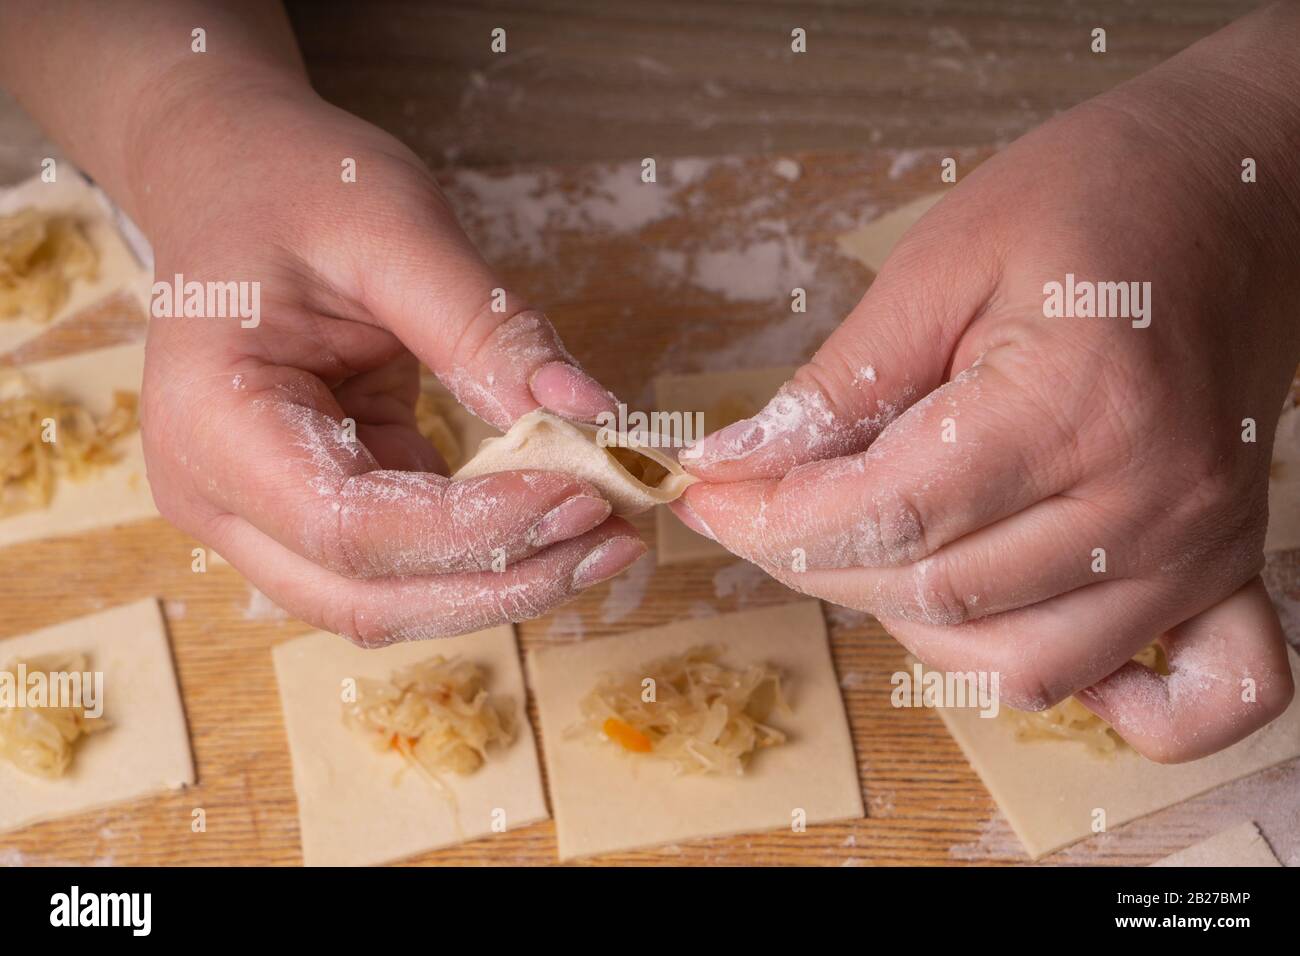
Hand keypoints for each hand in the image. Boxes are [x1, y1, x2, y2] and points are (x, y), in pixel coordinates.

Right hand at [136, 82, 644, 643]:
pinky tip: (558, 517)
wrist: (233, 182)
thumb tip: (594, 417)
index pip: (351, 527)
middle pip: (366, 597)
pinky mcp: (314, 509)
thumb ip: (490, 330)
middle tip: (612, 538)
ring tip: (603, 537)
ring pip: (384, 602)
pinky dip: (482, 552)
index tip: (581, 492)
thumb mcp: (397, 232)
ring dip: (499, 585)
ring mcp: (258, 514)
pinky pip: (401, 563)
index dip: (476, 530)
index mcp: (214, 419)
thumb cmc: (296, 187)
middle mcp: (218, 493)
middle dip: (500, 583)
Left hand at [673, 5, 1299, 760]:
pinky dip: (1089, 695)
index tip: (707, 500)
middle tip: (757, 510)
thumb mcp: (938, 265)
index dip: (773, 519)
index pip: (889, 515)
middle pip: (935, 592)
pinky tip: (1016, 627)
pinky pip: (1179, 700)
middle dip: (813, 562)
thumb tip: (734, 465)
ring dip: (911, 618)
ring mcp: (1195, 548)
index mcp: (1077, 405)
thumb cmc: (1091, 199)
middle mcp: (1150, 500)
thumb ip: (838, 385)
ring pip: (1017, 664)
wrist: (1241, 185)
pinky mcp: (1222, 565)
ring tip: (868, 541)